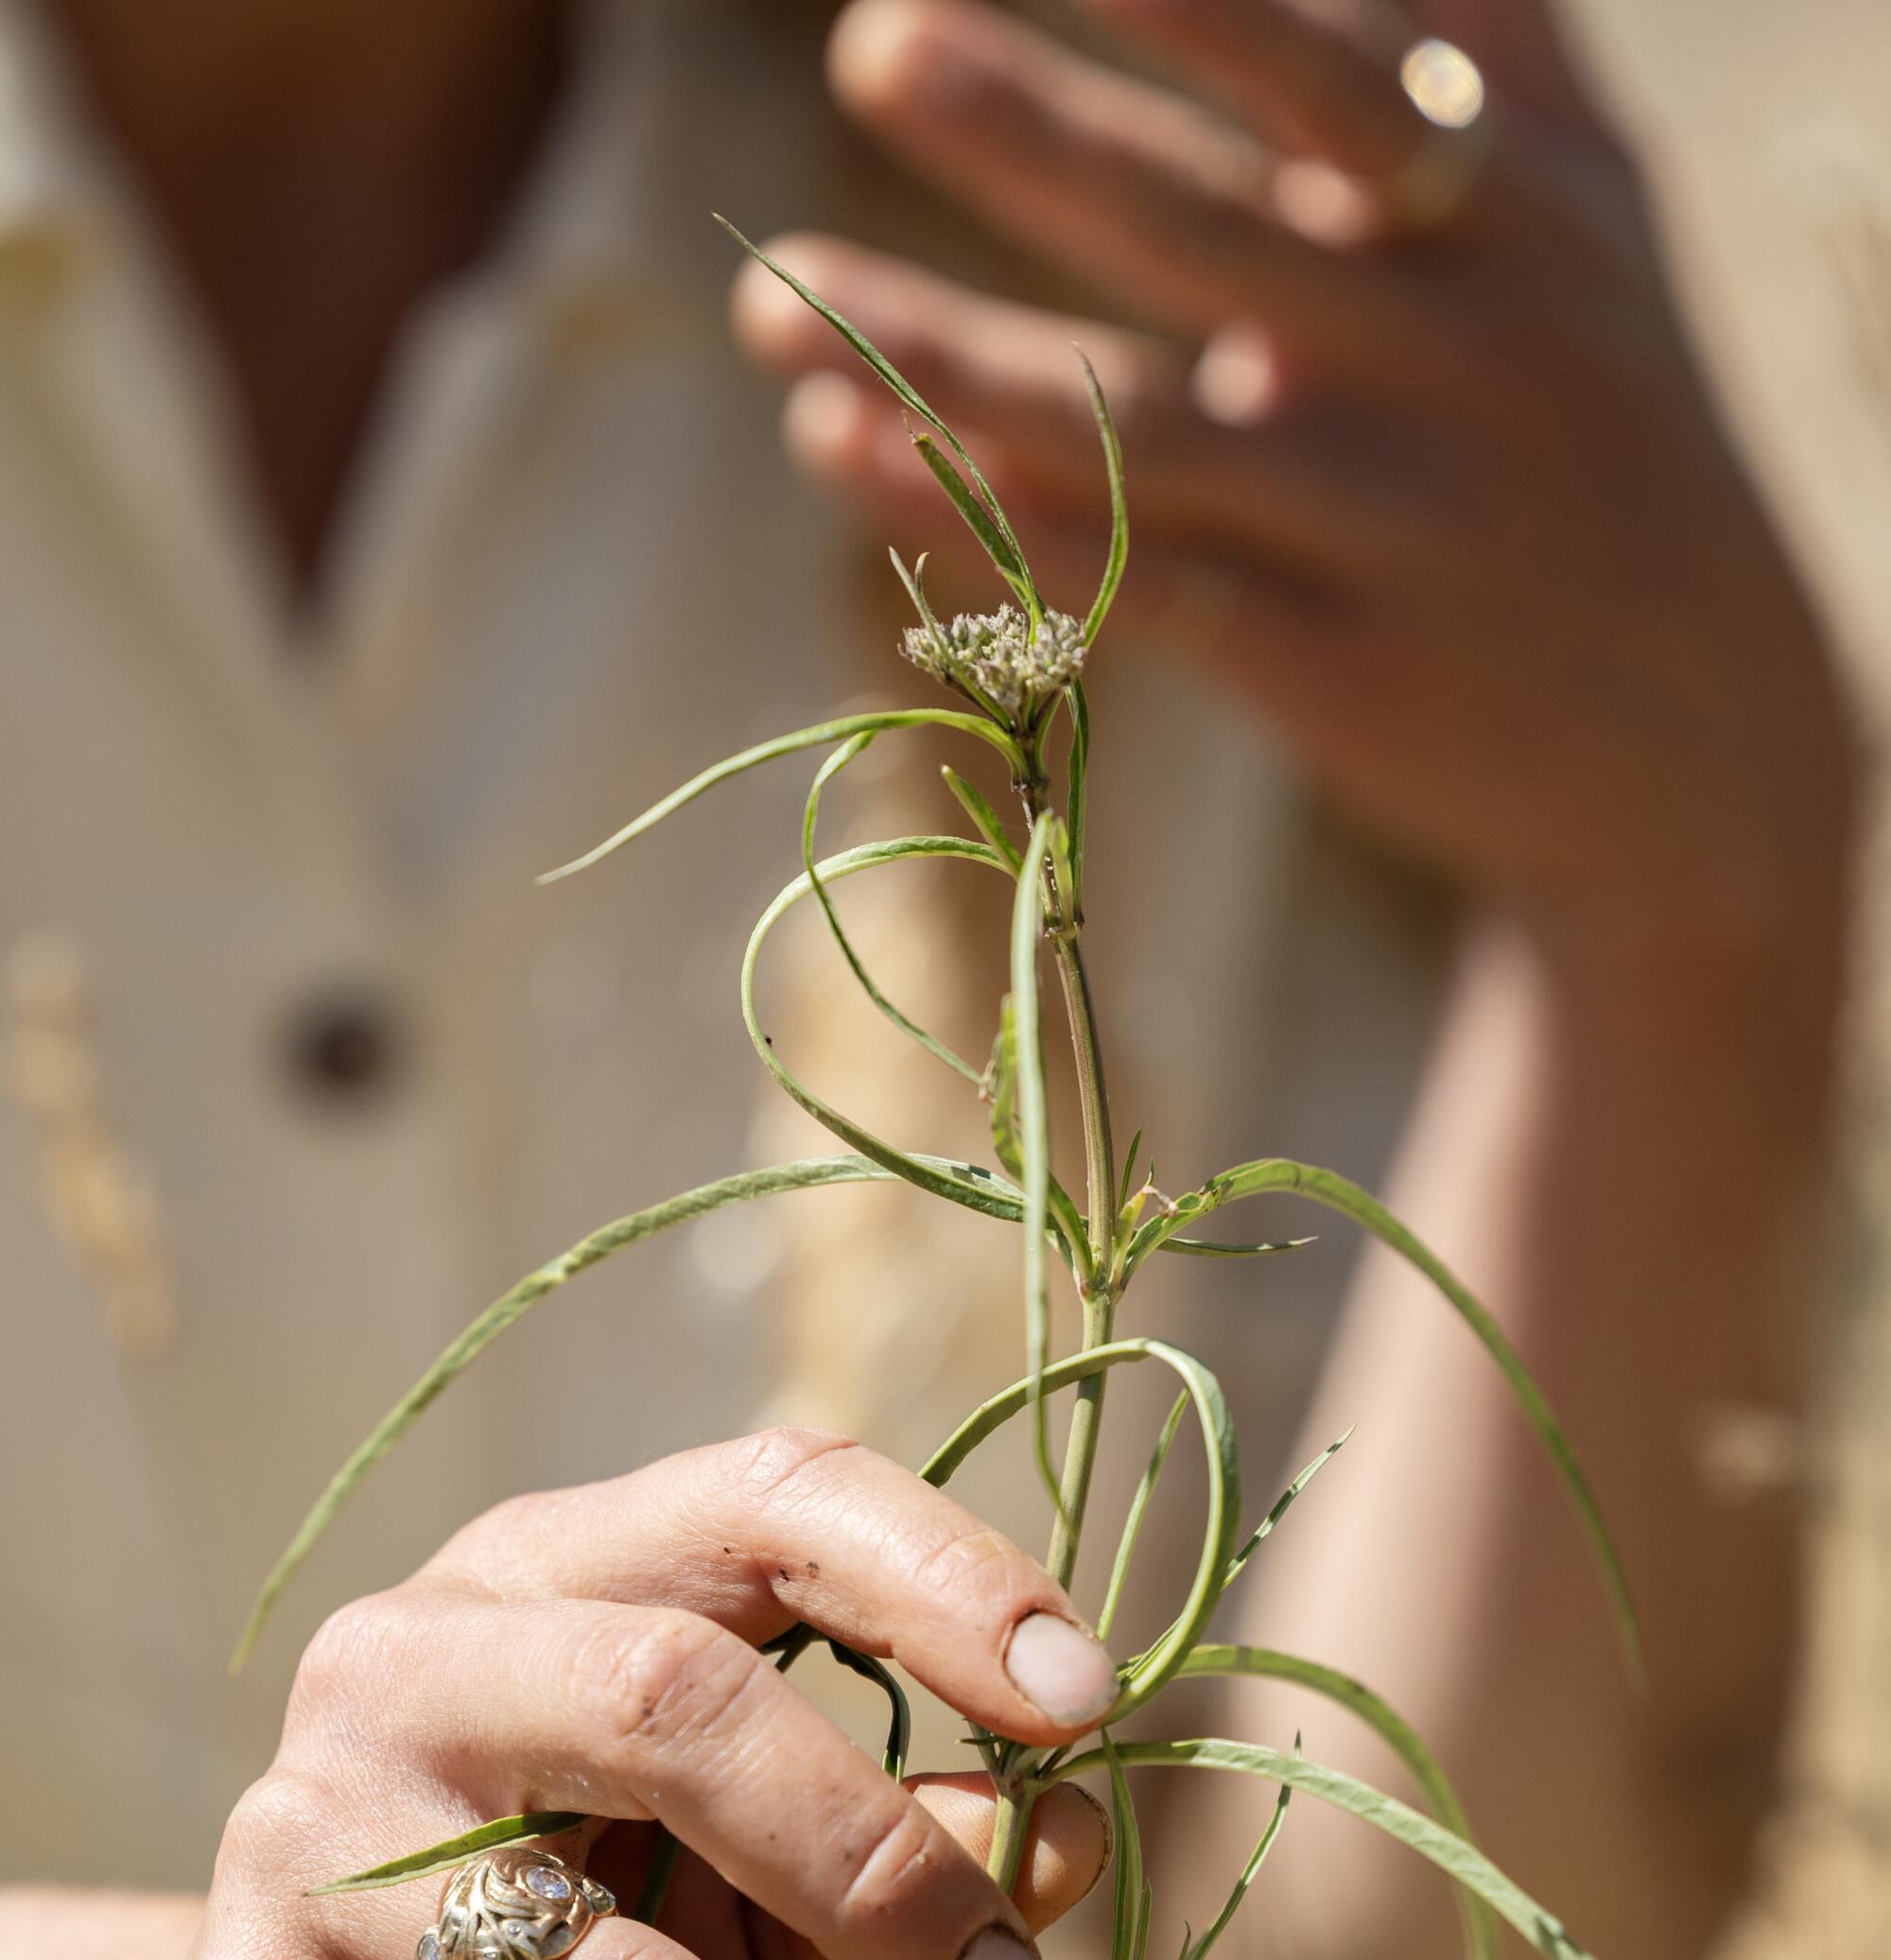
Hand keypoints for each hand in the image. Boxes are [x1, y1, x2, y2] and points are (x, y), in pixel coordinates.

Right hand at [149, 1429, 1113, 1959]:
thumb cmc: (590, 1931)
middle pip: (680, 1696)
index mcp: (554, 1568)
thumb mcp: (755, 1860)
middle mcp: (413, 1660)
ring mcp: (308, 1840)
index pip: (768, 1494)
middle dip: (879, 1865)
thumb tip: (1063, 1836)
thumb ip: (913, 1827)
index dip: (943, 1573)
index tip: (1088, 1698)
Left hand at [735, 0, 1850, 947]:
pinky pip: (1127, 583)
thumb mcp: (1585, 219)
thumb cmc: (1593, 431)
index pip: (1332, 50)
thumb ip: (1474, 54)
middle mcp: (1465, 345)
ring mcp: (1398, 515)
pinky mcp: (1338, 664)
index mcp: (1518, 203)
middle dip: (1034, 131)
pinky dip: (975, 524)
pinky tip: (843, 451)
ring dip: (945, 356)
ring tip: (773, 305)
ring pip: (1140, 428)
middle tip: (872, 48)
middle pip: (1214, 219)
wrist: (1701, 736)